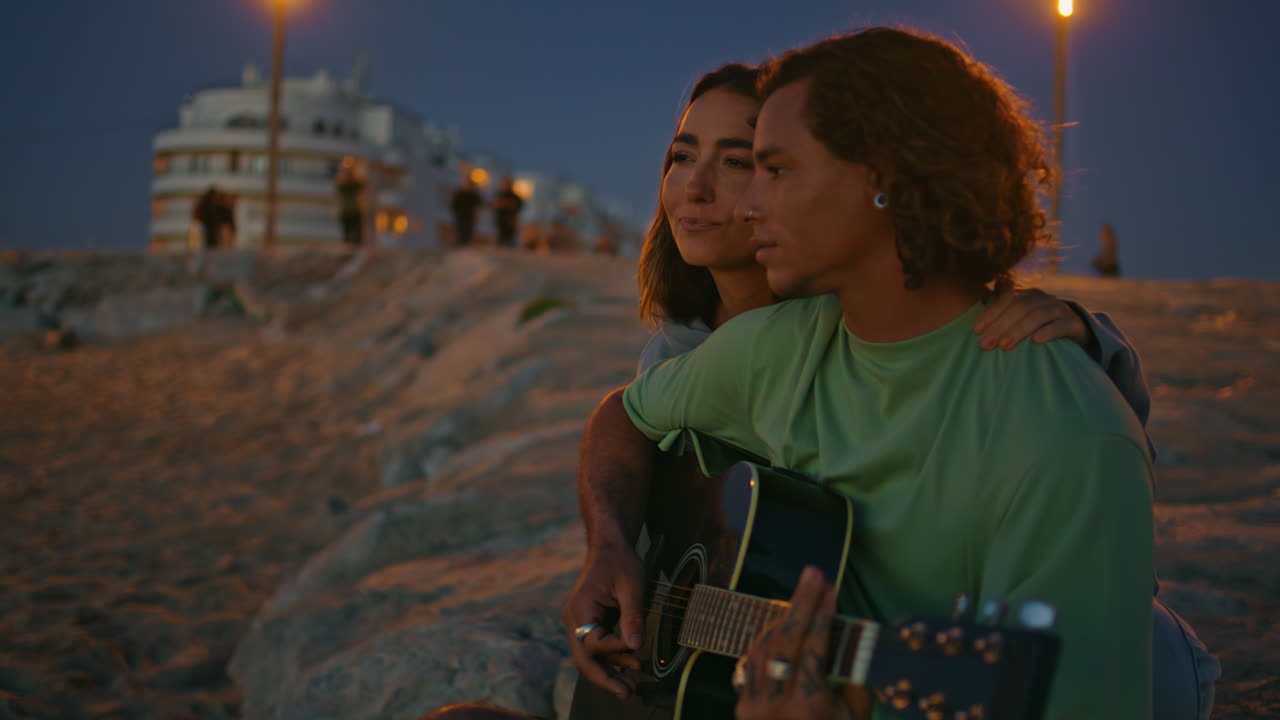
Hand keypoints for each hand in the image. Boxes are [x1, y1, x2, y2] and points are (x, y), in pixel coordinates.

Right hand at [561, 540, 646, 698]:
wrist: (609, 547)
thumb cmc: (620, 561)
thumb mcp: (632, 586)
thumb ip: (633, 617)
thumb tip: (636, 647)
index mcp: (580, 608)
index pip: (593, 642)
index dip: (616, 649)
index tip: (637, 648)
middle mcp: (573, 618)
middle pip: (583, 658)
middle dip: (604, 678)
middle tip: (626, 693)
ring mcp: (578, 621)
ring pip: (588, 656)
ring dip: (609, 670)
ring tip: (632, 685)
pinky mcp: (587, 623)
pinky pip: (596, 647)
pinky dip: (611, 657)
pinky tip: (629, 665)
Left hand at [735, 567, 861, 719]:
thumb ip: (854, 684)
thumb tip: (854, 643)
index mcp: (809, 706)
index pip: (814, 646)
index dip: (822, 613)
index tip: (830, 587)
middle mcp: (776, 703)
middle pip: (785, 639)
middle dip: (800, 603)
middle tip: (812, 574)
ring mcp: (753, 707)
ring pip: (761, 648)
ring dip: (780, 619)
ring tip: (797, 599)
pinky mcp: (741, 711)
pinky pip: (749, 666)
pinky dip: (763, 642)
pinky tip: (776, 628)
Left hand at [974, 287, 1092, 350]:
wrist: (1075, 329)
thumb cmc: (1039, 326)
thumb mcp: (1021, 320)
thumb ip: (1003, 321)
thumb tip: (977, 332)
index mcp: (1026, 294)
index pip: (1005, 299)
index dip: (990, 314)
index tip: (976, 331)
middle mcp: (1041, 297)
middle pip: (1018, 308)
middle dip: (1000, 326)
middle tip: (986, 344)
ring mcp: (1058, 308)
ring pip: (1037, 316)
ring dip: (1018, 331)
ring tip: (1004, 347)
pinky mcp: (1073, 322)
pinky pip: (1060, 325)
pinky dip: (1048, 332)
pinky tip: (1036, 342)